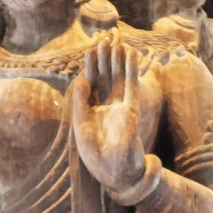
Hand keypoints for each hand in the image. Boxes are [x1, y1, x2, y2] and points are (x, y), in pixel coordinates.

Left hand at [71, 38, 147, 195]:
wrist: (115, 175)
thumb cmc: (96, 157)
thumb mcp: (81, 127)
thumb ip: (80, 103)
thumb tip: (80, 79)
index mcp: (93, 112)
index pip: (92, 83)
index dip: (90, 66)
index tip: (89, 48)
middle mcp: (108, 107)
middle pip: (106, 77)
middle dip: (105, 58)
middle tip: (104, 38)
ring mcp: (121, 107)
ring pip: (119, 78)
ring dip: (118, 60)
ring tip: (117, 40)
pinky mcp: (132, 110)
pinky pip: (132, 86)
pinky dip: (132, 70)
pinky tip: (131, 55)